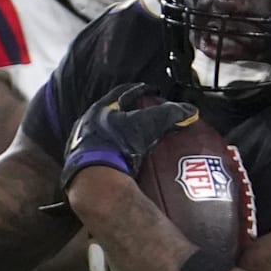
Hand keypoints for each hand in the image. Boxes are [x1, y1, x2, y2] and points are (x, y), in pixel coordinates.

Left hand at [61, 83, 197, 189]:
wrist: (95, 180)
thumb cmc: (117, 147)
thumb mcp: (147, 126)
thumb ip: (169, 114)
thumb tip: (189, 111)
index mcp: (100, 108)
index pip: (123, 92)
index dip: (140, 90)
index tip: (152, 92)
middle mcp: (87, 123)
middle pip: (111, 112)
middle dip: (128, 113)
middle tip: (145, 116)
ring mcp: (82, 144)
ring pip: (104, 133)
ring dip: (118, 134)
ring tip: (136, 140)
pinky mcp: (81, 163)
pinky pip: (100, 152)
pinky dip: (113, 152)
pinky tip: (123, 159)